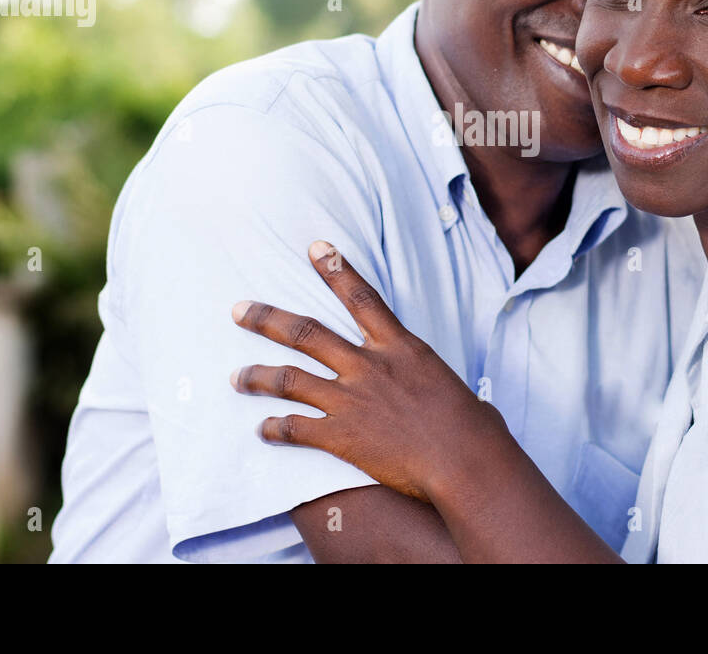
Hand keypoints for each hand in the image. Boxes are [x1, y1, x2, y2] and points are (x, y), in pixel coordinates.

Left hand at [229, 240, 510, 502]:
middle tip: (238, 309)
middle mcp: (369, 366)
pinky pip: (296, 428)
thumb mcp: (449, 385)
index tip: (315, 247)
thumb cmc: (472, 427)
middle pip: (306, 332)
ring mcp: (351, 400)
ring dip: (257, 376)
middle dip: (268, 319)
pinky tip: (262, 430)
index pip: (361, 297)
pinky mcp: (342, 437)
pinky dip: (275, 428)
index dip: (335, 269)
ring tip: (235, 376)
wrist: (465, 461)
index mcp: (399, 347)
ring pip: (289, 379)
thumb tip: (465, 402)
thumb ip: (432, 382)